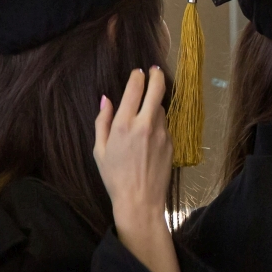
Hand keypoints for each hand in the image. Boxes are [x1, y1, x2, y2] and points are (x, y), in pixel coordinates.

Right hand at [93, 67, 183, 271]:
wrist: (140, 201)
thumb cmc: (114, 177)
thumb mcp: (100, 150)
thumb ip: (102, 122)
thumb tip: (106, 99)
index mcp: (124, 124)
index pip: (135, 88)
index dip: (138, 76)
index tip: (138, 72)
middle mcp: (145, 124)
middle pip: (156, 90)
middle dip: (156, 76)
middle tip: (155, 70)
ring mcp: (162, 133)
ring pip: (161, 109)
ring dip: (154, 105)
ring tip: (146, 110)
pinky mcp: (171, 143)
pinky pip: (164, 125)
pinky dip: (158, 123)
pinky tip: (150, 134)